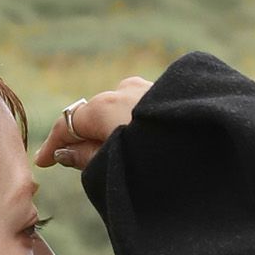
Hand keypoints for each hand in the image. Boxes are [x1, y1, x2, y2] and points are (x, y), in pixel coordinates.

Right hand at [34, 76, 156, 172]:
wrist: (211, 148)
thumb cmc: (157, 163)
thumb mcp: (113, 166)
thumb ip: (86, 157)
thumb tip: (64, 153)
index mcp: (103, 107)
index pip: (68, 124)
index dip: (53, 144)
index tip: (43, 161)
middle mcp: (121, 91)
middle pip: (94, 114)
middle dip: (85, 135)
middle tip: (81, 160)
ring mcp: (146, 87)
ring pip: (118, 107)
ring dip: (111, 127)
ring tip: (118, 154)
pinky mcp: (167, 92)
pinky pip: (140, 106)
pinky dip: (132, 121)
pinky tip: (142, 140)